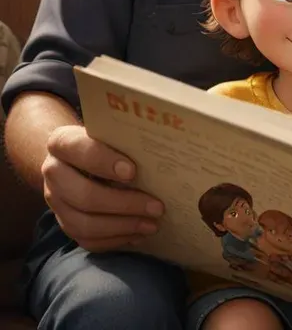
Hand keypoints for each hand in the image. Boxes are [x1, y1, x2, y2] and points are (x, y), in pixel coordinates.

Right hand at [42, 124, 163, 251]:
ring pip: (84, 224)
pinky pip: (86, 240)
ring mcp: (56, 201)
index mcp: (62, 143)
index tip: (133, 172)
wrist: (75, 157)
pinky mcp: (64, 222)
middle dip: (124, 204)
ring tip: (152, 225)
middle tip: (156, 207)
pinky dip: (114, 240)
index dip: (105, 162)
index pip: (80, 150)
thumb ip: (123, 140)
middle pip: (84, 196)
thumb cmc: (102, 140)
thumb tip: (157, 156)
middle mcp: (53, 173)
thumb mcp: (108, 133)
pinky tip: (137, 235)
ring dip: (122, 227)